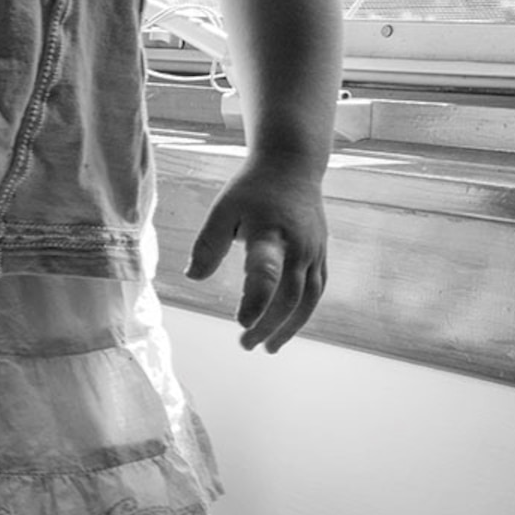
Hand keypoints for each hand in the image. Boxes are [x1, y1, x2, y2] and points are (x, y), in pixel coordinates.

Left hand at [185, 155, 328, 350]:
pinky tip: (287, 328)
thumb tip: (193, 277)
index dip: (256, 299)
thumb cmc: (251, 190)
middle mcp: (297, 246)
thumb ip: (208, 244)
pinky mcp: (321, 254)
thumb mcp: (222, 210)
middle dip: (269, 324)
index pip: (266, 271)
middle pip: (289, 294)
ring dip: (290, 327)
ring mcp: (313, 252)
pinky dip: (304, 313)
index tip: (242, 323)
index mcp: (270, 233)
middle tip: (246, 344)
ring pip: (308, 298)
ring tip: (269, 348)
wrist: (292, 166)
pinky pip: (317, 290)